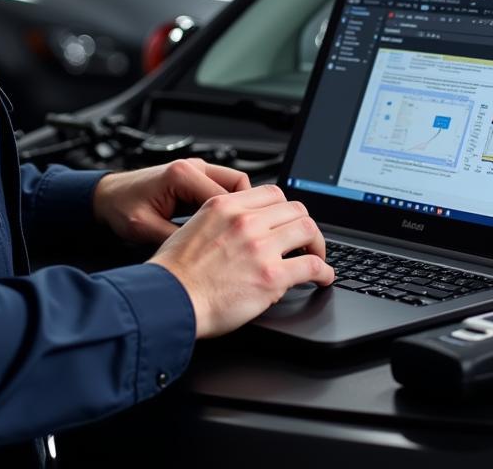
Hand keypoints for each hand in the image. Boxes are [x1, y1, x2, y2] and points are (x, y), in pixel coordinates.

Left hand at [92, 158, 249, 245]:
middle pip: (239, 185)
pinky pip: (222, 190)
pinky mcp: (195, 178)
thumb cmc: (120, 208)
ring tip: (235, 235)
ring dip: (238, 208)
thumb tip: (201, 256)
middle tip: (246, 238)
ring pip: (234, 186)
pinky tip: (222, 227)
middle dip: (245, 211)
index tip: (243, 243)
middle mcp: (192, 167)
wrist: (106, 197)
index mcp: (181, 175)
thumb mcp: (146, 229)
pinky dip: (227, 207)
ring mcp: (196, 171)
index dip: (237, 222)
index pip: (225, 197)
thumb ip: (175, 239)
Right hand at [149, 183, 334, 338]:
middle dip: (304, 225)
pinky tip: (323, 278)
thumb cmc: (174, 273)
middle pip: (294, 209)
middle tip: (306, 241)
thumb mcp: (193, 227)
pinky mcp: (271, 276)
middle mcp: (245, 221)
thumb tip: (241, 229)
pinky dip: (324, 271)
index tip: (288, 221)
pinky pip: (312, 266)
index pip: (272, 193)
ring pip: (307, 230)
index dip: (285, 208)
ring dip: (318, 245)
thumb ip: (221, 220)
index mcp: (226, 206)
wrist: (168, 300)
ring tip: (318, 257)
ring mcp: (260, 247)